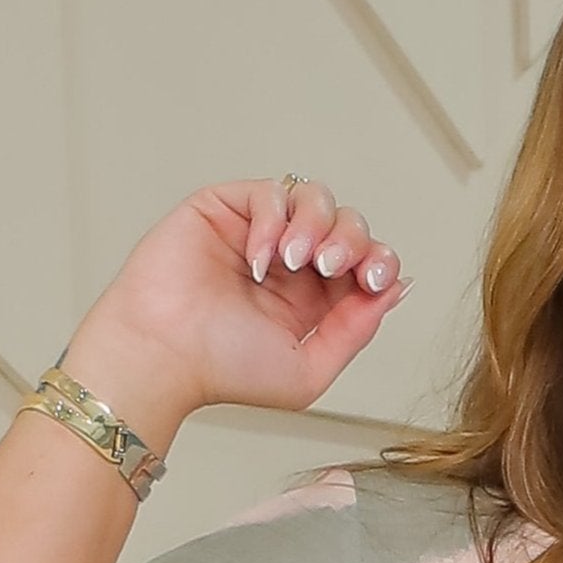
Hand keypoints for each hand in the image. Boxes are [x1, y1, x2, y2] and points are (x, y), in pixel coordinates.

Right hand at [62, 176, 405, 440]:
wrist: (166, 354)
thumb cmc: (223, 370)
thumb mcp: (309, 370)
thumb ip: (355, 331)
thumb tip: (396, 290)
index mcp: (314, 300)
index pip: (365, 263)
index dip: (379, 263)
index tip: (373, 281)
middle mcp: (291, 263)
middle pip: (348, 224)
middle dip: (351, 240)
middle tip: (330, 269)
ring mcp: (260, 232)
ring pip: (315, 198)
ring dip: (317, 225)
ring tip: (295, 261)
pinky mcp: (228, 207)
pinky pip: (271, 192)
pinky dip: (273, 220)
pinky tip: (259, 258)